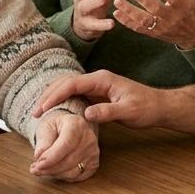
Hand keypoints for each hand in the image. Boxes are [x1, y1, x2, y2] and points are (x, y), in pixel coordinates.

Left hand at [30, 111, 99, 180]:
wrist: (68, 127)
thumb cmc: (56, 126)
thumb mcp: (45, 127)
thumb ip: (42, 142)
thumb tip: (39, 157)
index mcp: (76, 124)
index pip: (65, 145)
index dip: (51, 158)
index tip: (37, 165)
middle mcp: (89, 138)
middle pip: (69, 161)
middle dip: (49, 168)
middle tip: (35, 169)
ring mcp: (93, 152)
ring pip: (73, 172)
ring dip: (55, 174)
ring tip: (41, 170)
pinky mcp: (94, 163)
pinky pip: (77, 176)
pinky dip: (63, 176)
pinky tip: (54, 171)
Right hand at [32, 70, 164, 128]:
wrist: (159, 106)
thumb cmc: (146, 108)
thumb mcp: (128, 112)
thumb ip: (107, 112)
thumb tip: (87, 114)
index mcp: (102, 79)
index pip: (72, 83)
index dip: (55, 95)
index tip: (43, 108)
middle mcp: (97, 79)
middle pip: (66, 82)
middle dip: (49, 95)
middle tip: (35, 112)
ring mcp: (96, 85)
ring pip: (68, 87)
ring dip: (53, 96)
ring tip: (40, 110)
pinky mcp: (97, 94)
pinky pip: (75, 94)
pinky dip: (62, 100)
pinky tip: (55, 110)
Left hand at [113, 0, 194, 49]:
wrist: (194, 35)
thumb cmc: (194, 8)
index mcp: (183, 5)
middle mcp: (172, 17)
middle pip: (155, 9)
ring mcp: (162, 27)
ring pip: (144, 20)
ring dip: (129, 11)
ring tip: (117, 1)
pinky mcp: (154, 33)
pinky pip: (139, 28)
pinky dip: (127, 22)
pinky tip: (116, 13)